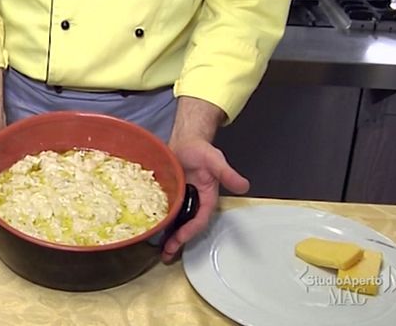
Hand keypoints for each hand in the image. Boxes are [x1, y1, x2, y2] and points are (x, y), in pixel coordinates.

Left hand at [162, 138, 248, 262]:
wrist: (185, 142)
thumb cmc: (201, 150)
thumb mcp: (215, 160)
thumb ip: (227, 173)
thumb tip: (243, 186)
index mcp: (207, 198)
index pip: (200, 219)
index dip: (190, 230)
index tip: (180, 239)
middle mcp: (194, 202)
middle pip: (187, 226)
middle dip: (178, 241)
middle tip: (167, 254)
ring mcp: (181, 200)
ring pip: (176, 222)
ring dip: (169, 237)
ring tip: (161, 252)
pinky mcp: (170, 196)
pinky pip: (165, 212)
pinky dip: (161, 222)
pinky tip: (152, 230)